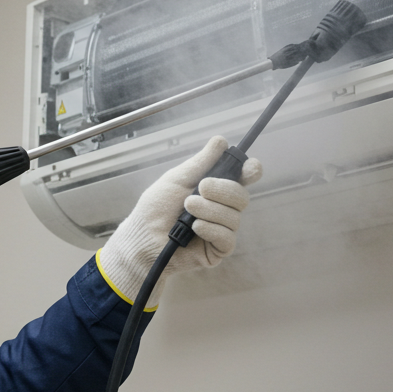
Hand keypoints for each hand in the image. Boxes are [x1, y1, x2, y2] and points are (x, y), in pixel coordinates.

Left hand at [97, 136, 261, 308]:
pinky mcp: (217, 250)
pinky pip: (227, 237)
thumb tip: (220, 141)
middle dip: (223, 190)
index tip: (249, 168)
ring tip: (187, 207)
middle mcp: (222, 209)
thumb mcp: (177, 179)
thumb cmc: (155, 208)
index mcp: (215, 190)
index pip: (243, 179)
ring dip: (210, 209)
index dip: (250, 171)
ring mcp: (221, 230)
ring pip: (234, 217)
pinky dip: (211, 229)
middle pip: (242, 196)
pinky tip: (194, 228)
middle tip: (201, 187)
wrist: (141, 237)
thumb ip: (201, 162)